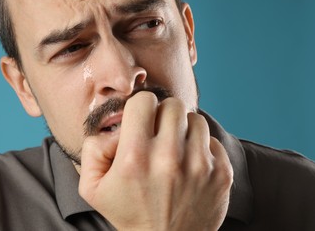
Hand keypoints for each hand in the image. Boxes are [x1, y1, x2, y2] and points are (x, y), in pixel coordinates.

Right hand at [79, 92, 232, 229]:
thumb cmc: (129, 213)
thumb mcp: (92, 187)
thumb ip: (93, 148)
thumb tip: (116, 127)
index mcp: (135, 158)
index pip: (144, 101)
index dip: (139, 107)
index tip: (140, 120)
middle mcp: (169, 159)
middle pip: (173, 105)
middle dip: (162, 114)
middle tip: (158, 132)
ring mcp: (200, 166)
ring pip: (195, 119)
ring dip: (183, 128)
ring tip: (174, 147)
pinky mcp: (221, 174)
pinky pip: (212, 140)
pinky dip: (200, 147)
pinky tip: (190, 163)